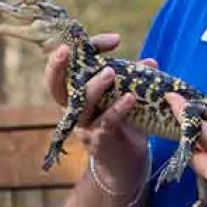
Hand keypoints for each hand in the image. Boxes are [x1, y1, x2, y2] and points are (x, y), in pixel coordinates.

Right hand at [64, 50, 155, 184]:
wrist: (126, 166)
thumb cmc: (124, 126)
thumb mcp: (125, 98)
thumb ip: (133, 80)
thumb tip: (150, 62)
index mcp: (77, 93)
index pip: (72, 65)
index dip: (88, 48)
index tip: (115, 40)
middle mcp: (75, 108)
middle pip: (55, 85)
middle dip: (56, 66)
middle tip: (68, 49)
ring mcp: (84, 125)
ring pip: (81, 103)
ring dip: (95, 86)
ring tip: (111, 72)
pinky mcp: (99, 140)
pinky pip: (105, 121)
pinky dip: (118, 109)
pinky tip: (130, 98)